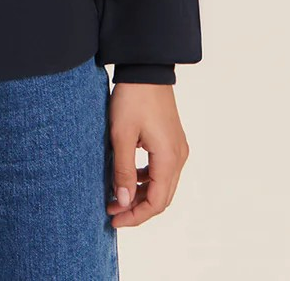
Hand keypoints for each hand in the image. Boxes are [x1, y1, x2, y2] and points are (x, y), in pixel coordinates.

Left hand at [106, 82, 189, 227]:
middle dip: (137, 208)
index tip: (114, 219)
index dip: (135, 216)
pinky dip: (145, 179)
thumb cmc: (132, 99)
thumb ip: (123, 171)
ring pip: (162, 184)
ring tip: (115, 196)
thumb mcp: (121, 136)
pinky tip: (127, 177)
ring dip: (140, 194)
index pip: (156, 202)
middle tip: (111, 212)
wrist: (146, 69)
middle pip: (161, 197)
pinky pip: (161, 170)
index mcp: (168, 159)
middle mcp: (178, 157)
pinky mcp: (172, 141)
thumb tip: (122, 201)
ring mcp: (177, 149)